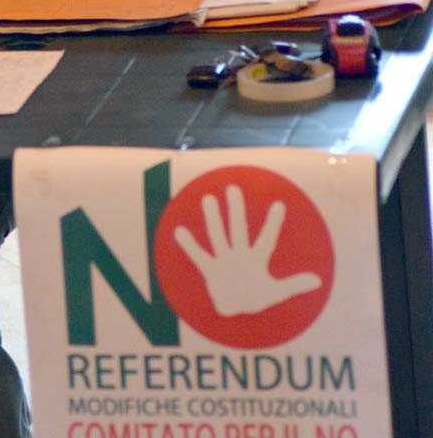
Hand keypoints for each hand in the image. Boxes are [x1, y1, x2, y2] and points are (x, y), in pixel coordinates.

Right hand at [174, 184, 321, 316]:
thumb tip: (318, 280)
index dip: (273, 224)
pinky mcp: (210, 270)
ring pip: (218, 236)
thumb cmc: (254, 297)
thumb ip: (294, 285)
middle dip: (236, 211)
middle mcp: (239, 255)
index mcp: (257, 259)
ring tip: (208, 199)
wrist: (233, 310)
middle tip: (232, 188)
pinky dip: (189, 246)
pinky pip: (199, 256)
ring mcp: (224, 260)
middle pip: (238, 230)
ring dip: (213, 220)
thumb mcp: (275, 293)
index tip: (279, 205)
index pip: (267, 239)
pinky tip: (180, 231)